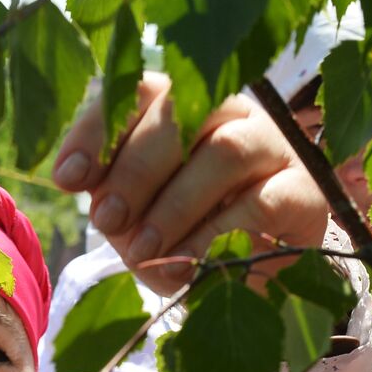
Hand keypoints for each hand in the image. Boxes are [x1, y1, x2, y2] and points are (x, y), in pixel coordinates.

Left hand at [51, 73, 328, 295]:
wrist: (251, 282)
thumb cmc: (184, 236)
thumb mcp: (136, 215)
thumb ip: (110, 193)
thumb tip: (76, 180)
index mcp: (183, 106)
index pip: (139, 89)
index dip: (99, 129)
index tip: (68, 179)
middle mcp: (230, 112)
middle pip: (182, 113)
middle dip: (135, 170)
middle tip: (107, 222)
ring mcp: (273, 147)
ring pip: (225, 151)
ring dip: (175, 204)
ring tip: (144, 250)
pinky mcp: (304, 193)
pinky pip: (262, 200)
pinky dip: (218, 233)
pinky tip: (189, 263)